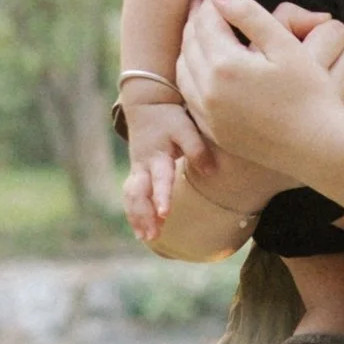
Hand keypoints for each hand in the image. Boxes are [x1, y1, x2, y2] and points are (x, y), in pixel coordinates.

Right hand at [121, 117, 191, 245]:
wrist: (146, 106)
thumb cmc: (169, 119)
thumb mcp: (185, 128)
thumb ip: (197, 149)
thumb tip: (212, 172)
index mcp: (156, 155)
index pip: (160, 179)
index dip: (162, 197)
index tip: (165, 214)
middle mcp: (143, 166)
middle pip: (138, 194)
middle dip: (144, 215)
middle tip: (152, 235)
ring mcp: (137, 171)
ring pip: (131, 197)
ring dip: (137, 218)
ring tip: (146, 238)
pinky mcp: (136, 174)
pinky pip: (131, 197)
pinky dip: (134, 214)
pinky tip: (141, 232)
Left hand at [177, 0, 343, 186]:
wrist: (318, 147)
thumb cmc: (310, 94)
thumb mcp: (285, 45)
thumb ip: (249, 14)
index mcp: (225, 65)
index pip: (207, 23)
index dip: (211, 4)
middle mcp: (208, 90)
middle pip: (190, 44)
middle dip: (196, 22)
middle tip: (205, 8)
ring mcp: (207, 114)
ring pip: (184, 70)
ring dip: (189, 47)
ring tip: (203, 33)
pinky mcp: (213, 131)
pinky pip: (190, 96)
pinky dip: (192, 75)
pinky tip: (206, 68)